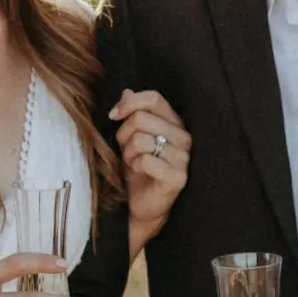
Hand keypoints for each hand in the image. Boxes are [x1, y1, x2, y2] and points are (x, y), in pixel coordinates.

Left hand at [112, 87, 190, 253]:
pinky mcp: (178, 177)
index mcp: (174, 123)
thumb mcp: (130, 138)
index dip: (129, 103)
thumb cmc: (137, 170)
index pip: (154, 98)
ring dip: (128, 153)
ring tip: (133, 163)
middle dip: (124, 134)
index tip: (113, 115)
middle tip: (126, 150)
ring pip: (141, 139)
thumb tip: (126, 91)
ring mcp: (183, 158)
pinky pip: (145, 160)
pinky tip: (139, 173)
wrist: (141, 205)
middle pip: (142, 118)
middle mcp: (184, 137)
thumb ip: (131, 114)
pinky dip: (135, 166)